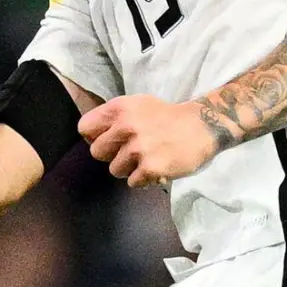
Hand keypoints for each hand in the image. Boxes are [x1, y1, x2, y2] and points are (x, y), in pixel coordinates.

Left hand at [77, 94, 218, 188]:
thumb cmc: (165, 116)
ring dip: (129, 168)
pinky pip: (133, 182)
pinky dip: (143, 179)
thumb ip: (113, 118)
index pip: (84, 128)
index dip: (94, 137)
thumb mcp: (136, 105)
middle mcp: (126, 126)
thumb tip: (90, 136)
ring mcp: (138, 148)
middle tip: (129, 152)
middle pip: (97, 152)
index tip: (108, 140)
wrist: (201, 126)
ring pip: (114, 170)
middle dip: (111, 155)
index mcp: (119, 108)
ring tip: (145, 159)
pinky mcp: (151, 167)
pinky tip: (155, 167)